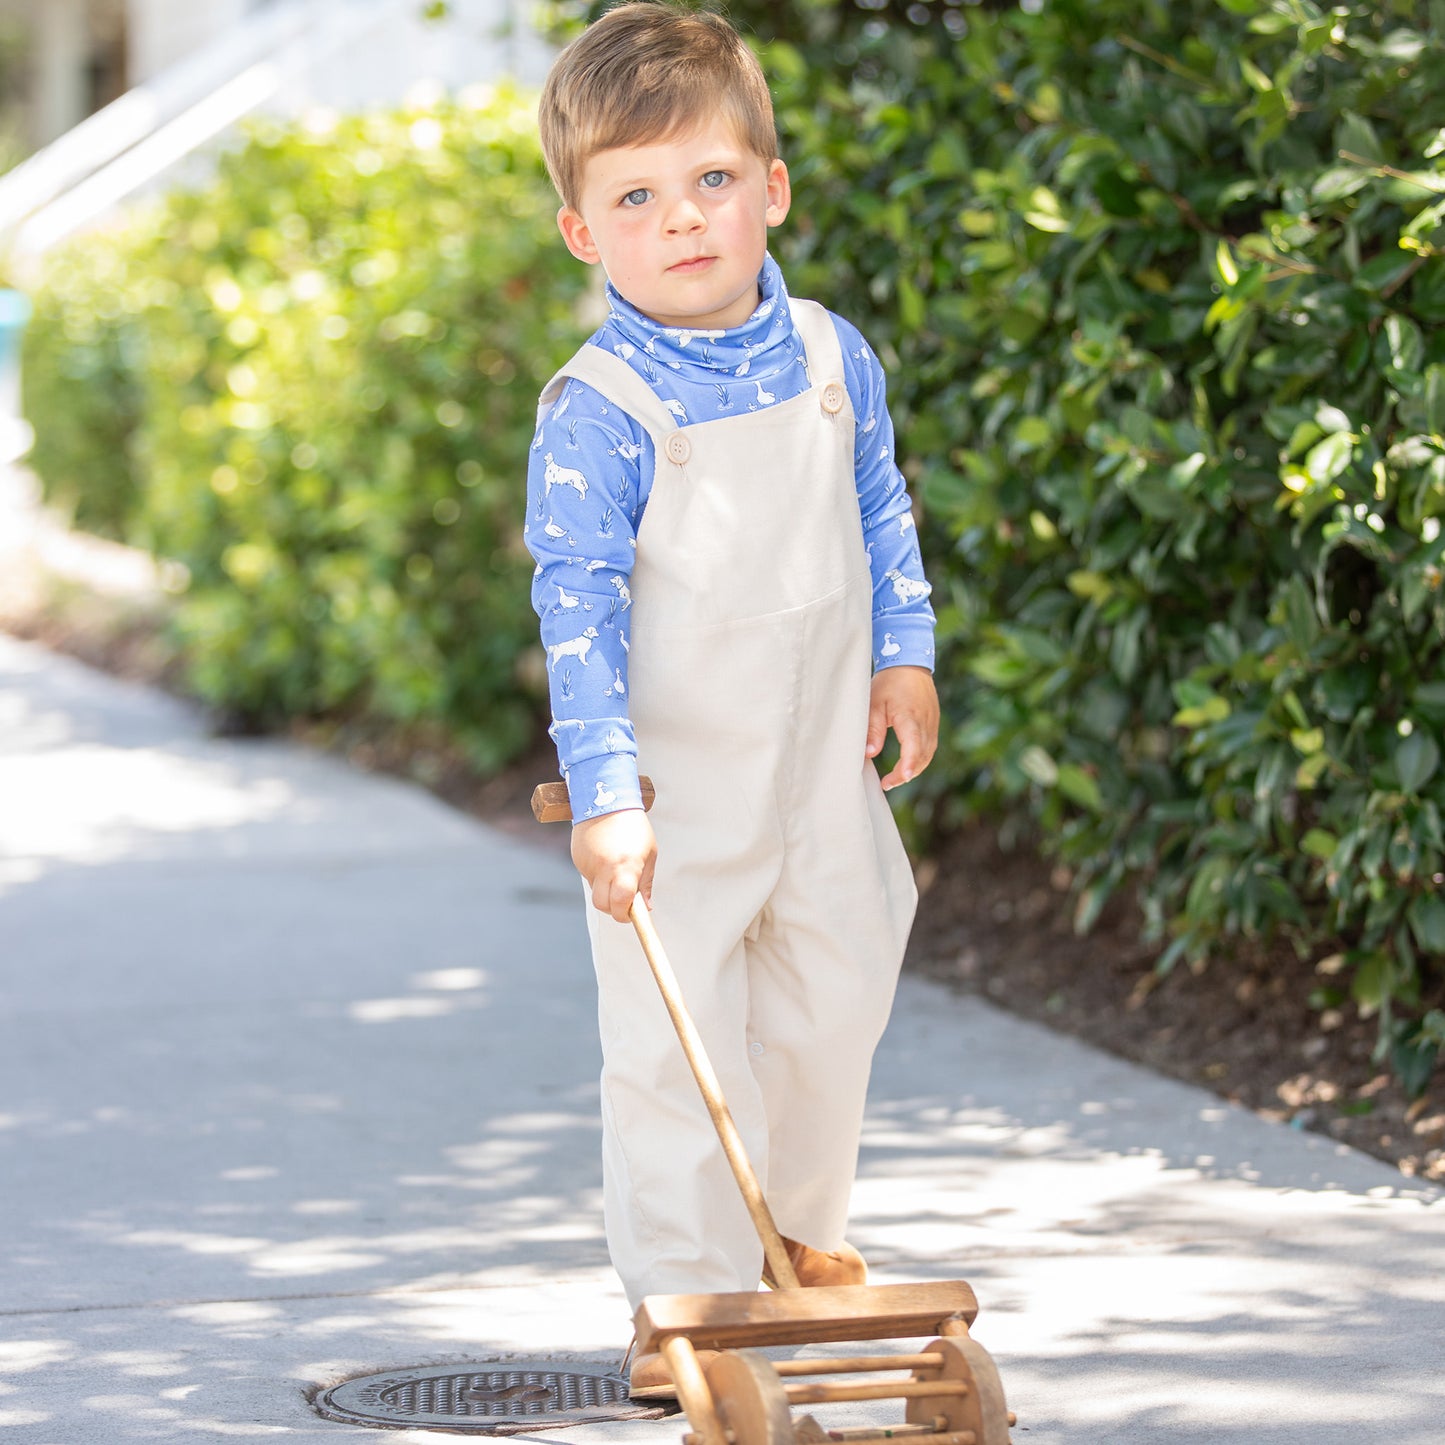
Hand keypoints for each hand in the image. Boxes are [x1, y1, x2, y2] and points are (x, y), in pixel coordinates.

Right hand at [571, 807, 656, 922]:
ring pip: (594, 891)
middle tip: (623, 900)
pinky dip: (596, 875)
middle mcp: (604, 868)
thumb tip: (646, 908)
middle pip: (603, 905)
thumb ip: (645, 883)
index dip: (624, 915)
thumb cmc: (634, 828)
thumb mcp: (648, 853)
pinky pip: (587, 877)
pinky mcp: (577, 859)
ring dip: (605, 889)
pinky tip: (603, 857)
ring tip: (615, 868)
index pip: (621, 903)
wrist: (606, 801)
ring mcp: (588, 864)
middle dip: (613, 908)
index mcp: (626, 867)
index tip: (630, 915)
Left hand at [866, 666, 938, 789]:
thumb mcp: (874, 703)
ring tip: (895, 778)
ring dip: (914, 768)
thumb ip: (873, 729)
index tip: (899, 778)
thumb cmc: (889, 682)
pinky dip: (920, 759)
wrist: (909, 663)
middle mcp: (925, 722)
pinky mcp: (934, 723)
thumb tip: (869, 753)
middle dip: (906, 773)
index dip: (907, 764)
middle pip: (922, 755)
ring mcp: (933, 723)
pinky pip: (930, 746)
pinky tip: (907, 764)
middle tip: (887, 783)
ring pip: (928, 754)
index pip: (913, 745)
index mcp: (910, 716)